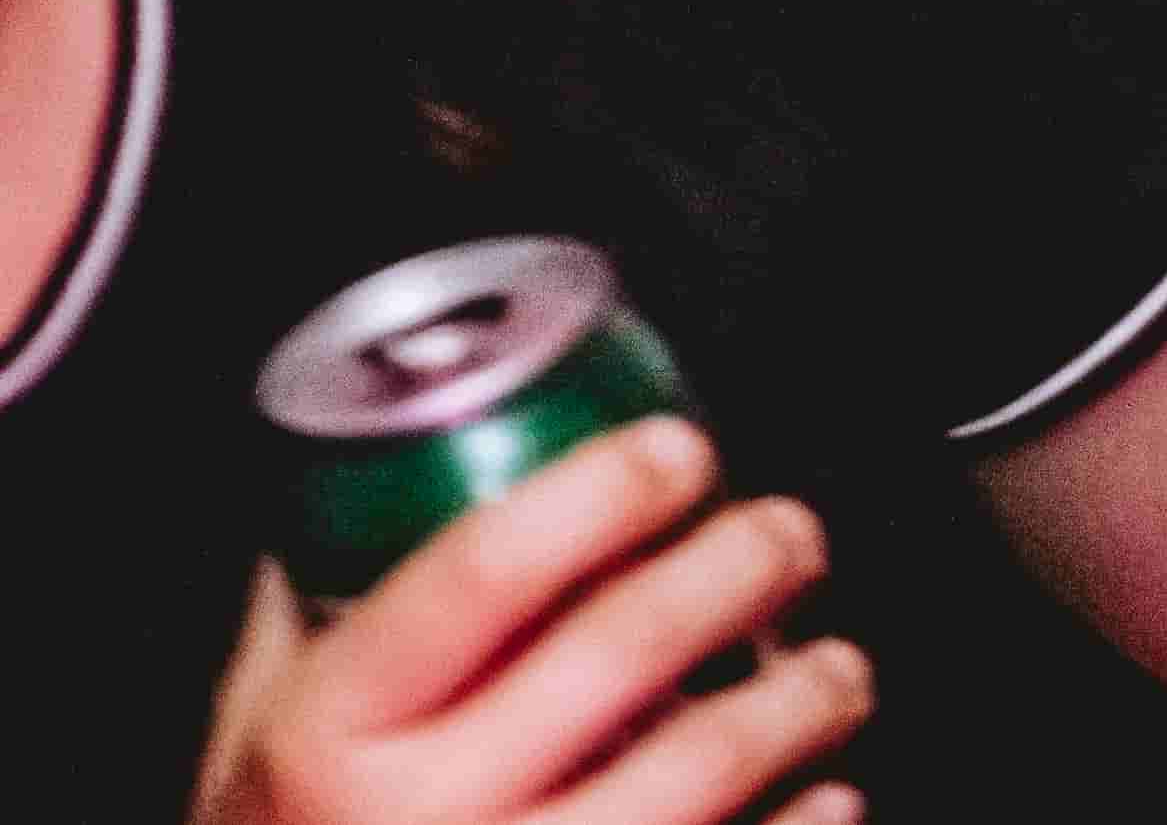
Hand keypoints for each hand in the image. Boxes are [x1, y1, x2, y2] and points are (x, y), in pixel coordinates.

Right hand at [220, 416, 870, 823]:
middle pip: (616, 651)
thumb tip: (365, 457)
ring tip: (835, 668)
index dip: (599, 490)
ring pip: (693, 772)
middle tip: (789, 535)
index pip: (482, 569)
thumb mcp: (260, 721)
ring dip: (794, 702)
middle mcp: (417, 817)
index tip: (678, 450)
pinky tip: (829, 793)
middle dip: (737, 568)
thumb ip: (311, 596)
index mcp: (333, 729)